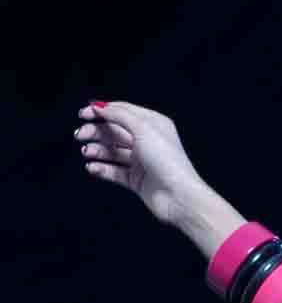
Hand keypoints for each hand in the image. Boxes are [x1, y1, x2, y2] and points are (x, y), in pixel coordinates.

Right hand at [75, 99, 200, 226]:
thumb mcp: (143, 128)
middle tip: (80, 135)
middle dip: (96, 132)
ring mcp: (142, 161)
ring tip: (86, 152)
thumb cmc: (168, 161)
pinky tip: (92, 167)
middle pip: (114, 132)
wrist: (179, 197)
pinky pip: (114, 171)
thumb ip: (119, 115)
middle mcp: (147, 141)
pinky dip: (102, 168)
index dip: (102, 111)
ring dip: (97, 151)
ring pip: (113, 152)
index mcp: (153, 124)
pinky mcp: (137, 180)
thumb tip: (99, 106)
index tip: (83, 113)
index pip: (123, 111)